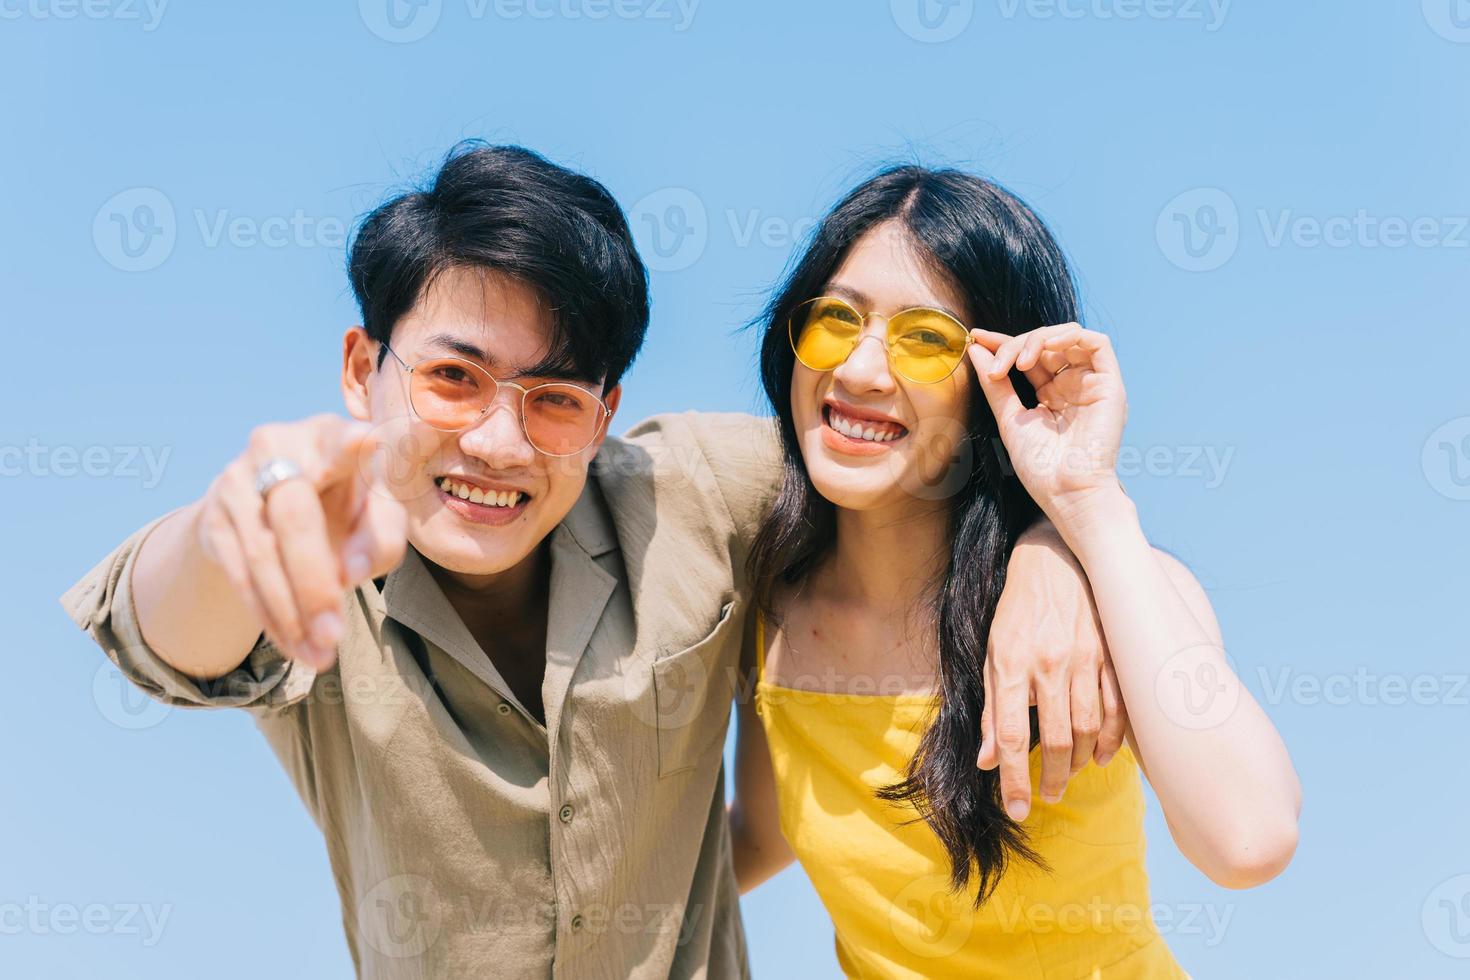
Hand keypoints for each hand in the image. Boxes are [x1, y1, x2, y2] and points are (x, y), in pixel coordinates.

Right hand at [194, 414, 407, 668]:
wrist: (269, 504)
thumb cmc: (345, 506)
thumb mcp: (376, 517)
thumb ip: (381, 538)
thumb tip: (349, 572)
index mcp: (330, 437)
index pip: (337, 441)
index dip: (348, 444)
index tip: (365, 440)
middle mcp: (277, 447)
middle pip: (294, 517)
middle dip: (314, 583)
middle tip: (336, 634)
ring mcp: (236, 481)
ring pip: (261, 554)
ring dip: (290, 613)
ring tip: (321, 655)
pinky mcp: (212, 518)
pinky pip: (238, 575)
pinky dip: (268, 616)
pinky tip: (294, 646)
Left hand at [968, 324, 1126, 530]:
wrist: (1067, 491)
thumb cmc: (1040, 467)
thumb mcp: (1009, 419)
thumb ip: (995, 383)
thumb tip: (976, 349)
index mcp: (1052, 394)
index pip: (1029, 356)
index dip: (1004, 342)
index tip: (978, 338)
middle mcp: (1073, 385)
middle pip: (1045, 343)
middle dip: (1015, 344)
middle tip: (995, 364)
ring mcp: (1093, 383)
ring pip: (1069, 336)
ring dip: (1039, 339)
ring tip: (1018, 362)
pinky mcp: (1110, 384)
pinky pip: (1097, 343)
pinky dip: (1068, 335)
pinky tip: (1043, 349)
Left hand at [978, 522, 1126, 818]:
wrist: (1057, 556)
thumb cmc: (1018, 608)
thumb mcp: (992, 650)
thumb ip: (992, 705)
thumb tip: (986, 758)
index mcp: (1011, 662)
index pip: (1012, 735)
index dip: (1013, 778)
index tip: (1016, 809)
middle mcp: (1049, 663)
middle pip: (1056, 740)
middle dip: (1052, 779)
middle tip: (1047, 797)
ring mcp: (1087, 658)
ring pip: (1089, 728)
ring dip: (1080, 764)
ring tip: (1069, 778)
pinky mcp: (1114, 654)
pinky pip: (1117, 709)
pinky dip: (1111, 739)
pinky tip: (1102, 756)